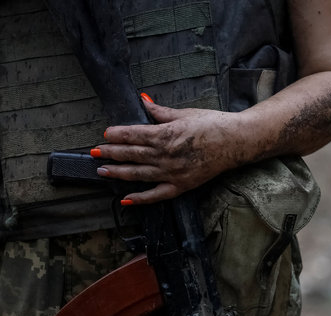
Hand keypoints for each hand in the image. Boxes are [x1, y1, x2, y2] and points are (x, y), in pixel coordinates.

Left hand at [94, 99, 244, 203]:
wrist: (236, 142)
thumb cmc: (213, 124)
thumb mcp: (185, 113)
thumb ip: (160, 111)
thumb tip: (143, 101)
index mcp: (165, 134)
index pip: (133, 135)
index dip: (116, 135)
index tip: (105, 135)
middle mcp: (165, 155)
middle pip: (131, 154)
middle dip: (110, 153)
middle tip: (94, 153)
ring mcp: (172, 173)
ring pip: (138, 174)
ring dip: (118, 173)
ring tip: (102, 170)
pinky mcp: (181, 185)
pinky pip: (157, 195)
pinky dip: (140, 198)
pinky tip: (127, 199)